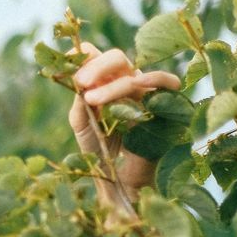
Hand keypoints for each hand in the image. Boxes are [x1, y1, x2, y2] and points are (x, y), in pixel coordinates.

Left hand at [69, 43, 181, 199]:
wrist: (122, 180)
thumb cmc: (102, 151)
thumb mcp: (83, 126)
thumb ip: (78, 104)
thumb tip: (76, 80)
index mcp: (105, 83)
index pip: (97, 58)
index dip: (83, 56)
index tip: (67, 64)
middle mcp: (126, 83)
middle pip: (116, 58)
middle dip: (96, 67)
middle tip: (81, 83)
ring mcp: (147, 92)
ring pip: (134, 73)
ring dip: (113, 83)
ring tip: (92, 99)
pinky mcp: (167, 104)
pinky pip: (169, 84)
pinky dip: (155, 78)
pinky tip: (138, 82)